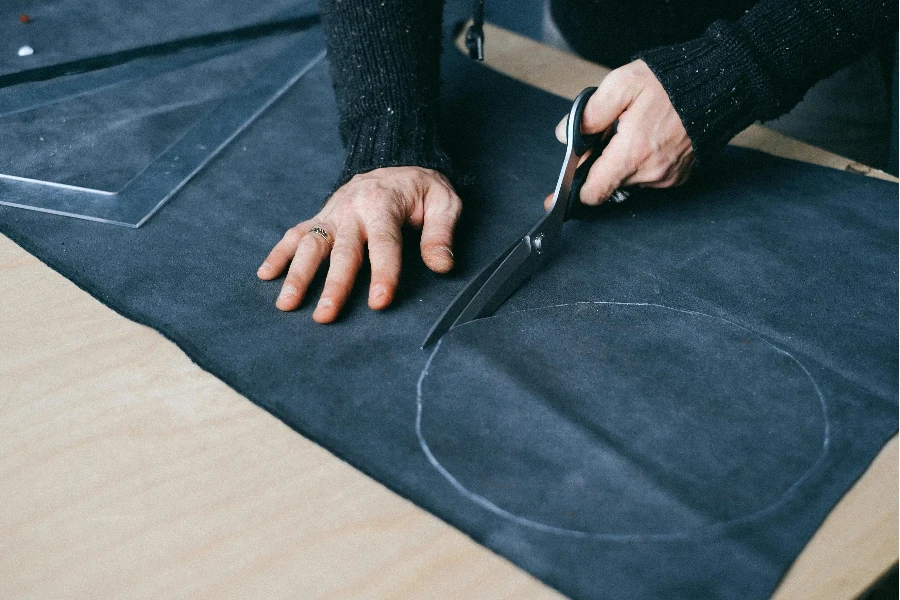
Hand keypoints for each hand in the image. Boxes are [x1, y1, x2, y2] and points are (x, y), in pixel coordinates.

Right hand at [258, 166, 460, 322]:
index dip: (383, 273)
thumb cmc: (422, 190)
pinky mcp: (320, 218)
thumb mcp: (444, 201)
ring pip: (311, 245)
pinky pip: (295, 235)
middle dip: (333, 284)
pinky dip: (278, 254)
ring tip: (286, 304)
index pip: (384, 242)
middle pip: (342, 251)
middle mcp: (352, 209)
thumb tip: (442, 266)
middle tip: (325, 316)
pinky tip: (265, 276)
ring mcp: (332, 214)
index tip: (379, 302)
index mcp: (384, 204)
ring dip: (297, 274)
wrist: (395, 161)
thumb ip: (441, 233)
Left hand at [545, 60, 693, 208]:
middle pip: (608, 182)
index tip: (564, 184)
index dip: (575, 188)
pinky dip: (643, 160)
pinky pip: (648, 176)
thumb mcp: (622, 84)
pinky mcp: (678, 176)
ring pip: (628, 179)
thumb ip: (590, 113)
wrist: (721, 84)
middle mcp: (650, 173)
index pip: (593, 193)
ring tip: (636, 128)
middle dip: (601, 161)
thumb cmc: (672, 82)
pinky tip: (652, 136)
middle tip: (612, 130)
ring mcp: (666, 177)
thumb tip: (565, 134)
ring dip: (623, 160)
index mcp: (632, 154)